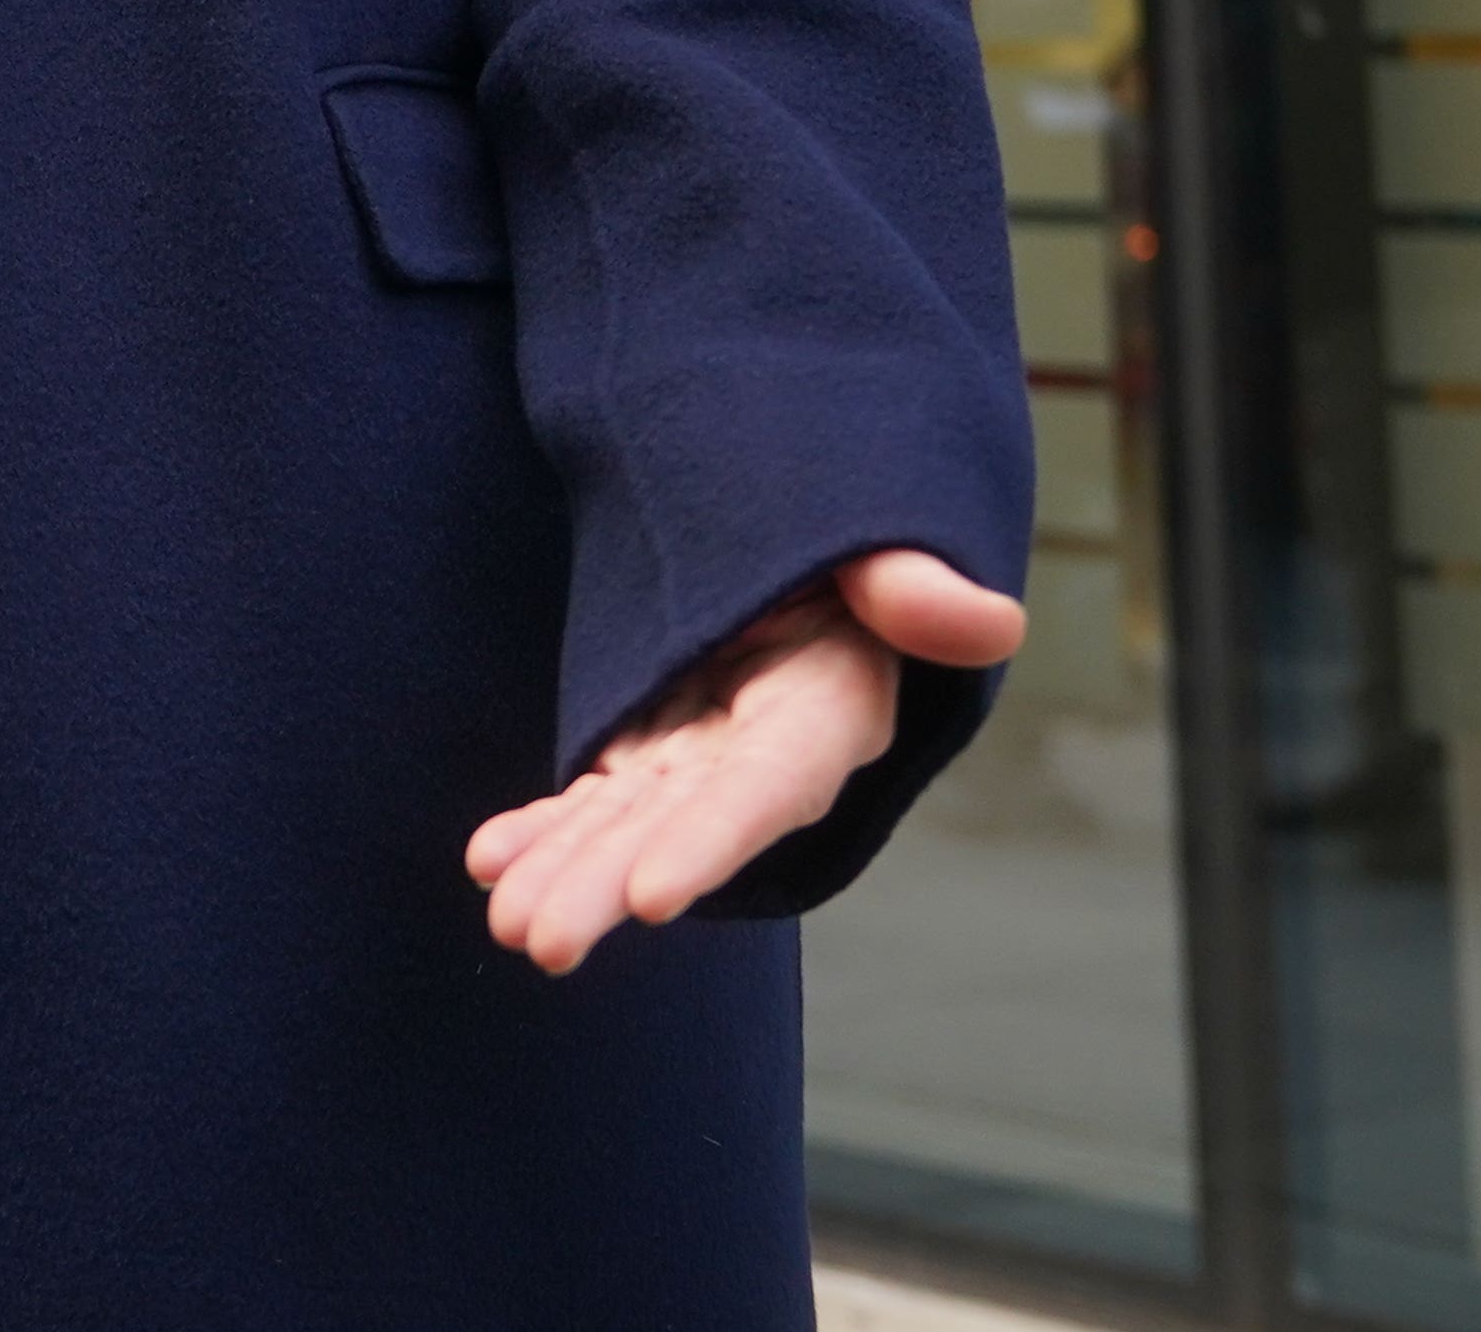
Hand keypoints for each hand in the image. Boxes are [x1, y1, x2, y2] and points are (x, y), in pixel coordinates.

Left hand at [466, 548, 1023, 971]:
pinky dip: (544, 828)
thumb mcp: (878, 548)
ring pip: (627, 826)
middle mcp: (764, 758)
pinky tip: (487, 861)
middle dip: (608, 883)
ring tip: (505, 920)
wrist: (808, 552)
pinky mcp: (655, 750)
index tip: (650, 897)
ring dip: (565, 871)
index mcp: (830, 710)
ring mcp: (703, 759)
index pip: (767, 789)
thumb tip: (993, 622)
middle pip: (682, 828)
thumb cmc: (845, 541)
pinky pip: (595, 798)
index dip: (711, 841)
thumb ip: (913, 590)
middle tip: (538, 940)